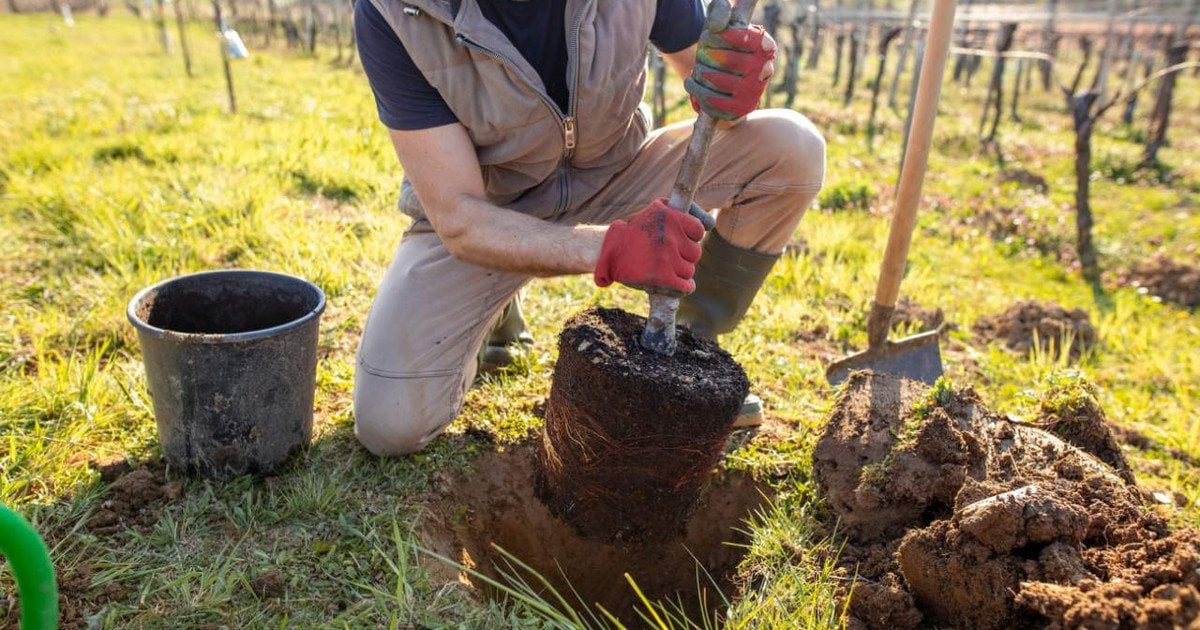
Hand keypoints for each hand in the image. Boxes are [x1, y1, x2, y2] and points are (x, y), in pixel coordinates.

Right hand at [593, 199, 710, 294]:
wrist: (607, 251)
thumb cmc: (633, 231)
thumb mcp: (655, 210)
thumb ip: (680, 212)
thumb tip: (710, 224)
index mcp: (670, 216)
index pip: (699, 230)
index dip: (691, 237)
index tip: (682, 240)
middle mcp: (670, 235)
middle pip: (695, 252)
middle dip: (684, 256)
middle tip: (670, 257)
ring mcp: (667, 257)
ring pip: (689, 270)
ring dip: (681, 272)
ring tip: (668, 270)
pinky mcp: (662, 277)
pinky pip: (685, 285)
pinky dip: (685, 288)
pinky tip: (681, 286)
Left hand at [685, 0, 776, 120]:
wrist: (724, 79)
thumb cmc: (722, 45)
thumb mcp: (723, 21)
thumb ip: (720, 11)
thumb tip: (716, 27)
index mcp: (765, 45)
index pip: (740, 36)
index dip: (716, 36)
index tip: (708, 36)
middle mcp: (765, 69)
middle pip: (725, 59)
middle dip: (705, 55)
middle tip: (702, 55)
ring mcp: (754, 92)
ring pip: (715, 80)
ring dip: (699, 72)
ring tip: (698, 69)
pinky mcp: (741, 109)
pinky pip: (712, 101)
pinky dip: (696, 90)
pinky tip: (692, 83)